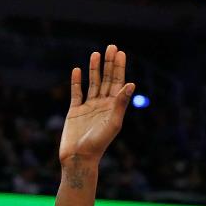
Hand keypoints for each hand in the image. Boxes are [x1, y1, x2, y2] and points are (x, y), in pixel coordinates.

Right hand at [58, 44, 135, 163]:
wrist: (79, 158)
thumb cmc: (98, 144)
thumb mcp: (113, 123)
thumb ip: (121, 103)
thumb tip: (131, 84)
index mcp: (113, 108)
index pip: (118, 83)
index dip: (119, 68)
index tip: (120, 53)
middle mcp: (102, 105)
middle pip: (107, 80)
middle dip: (109, 64)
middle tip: (111, 47)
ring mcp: (88, 107)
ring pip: (92, 84)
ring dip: (94, 69)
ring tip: (95, 54)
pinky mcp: (74, 112)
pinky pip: (76, 93)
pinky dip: (76, 82)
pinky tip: (77, 70)